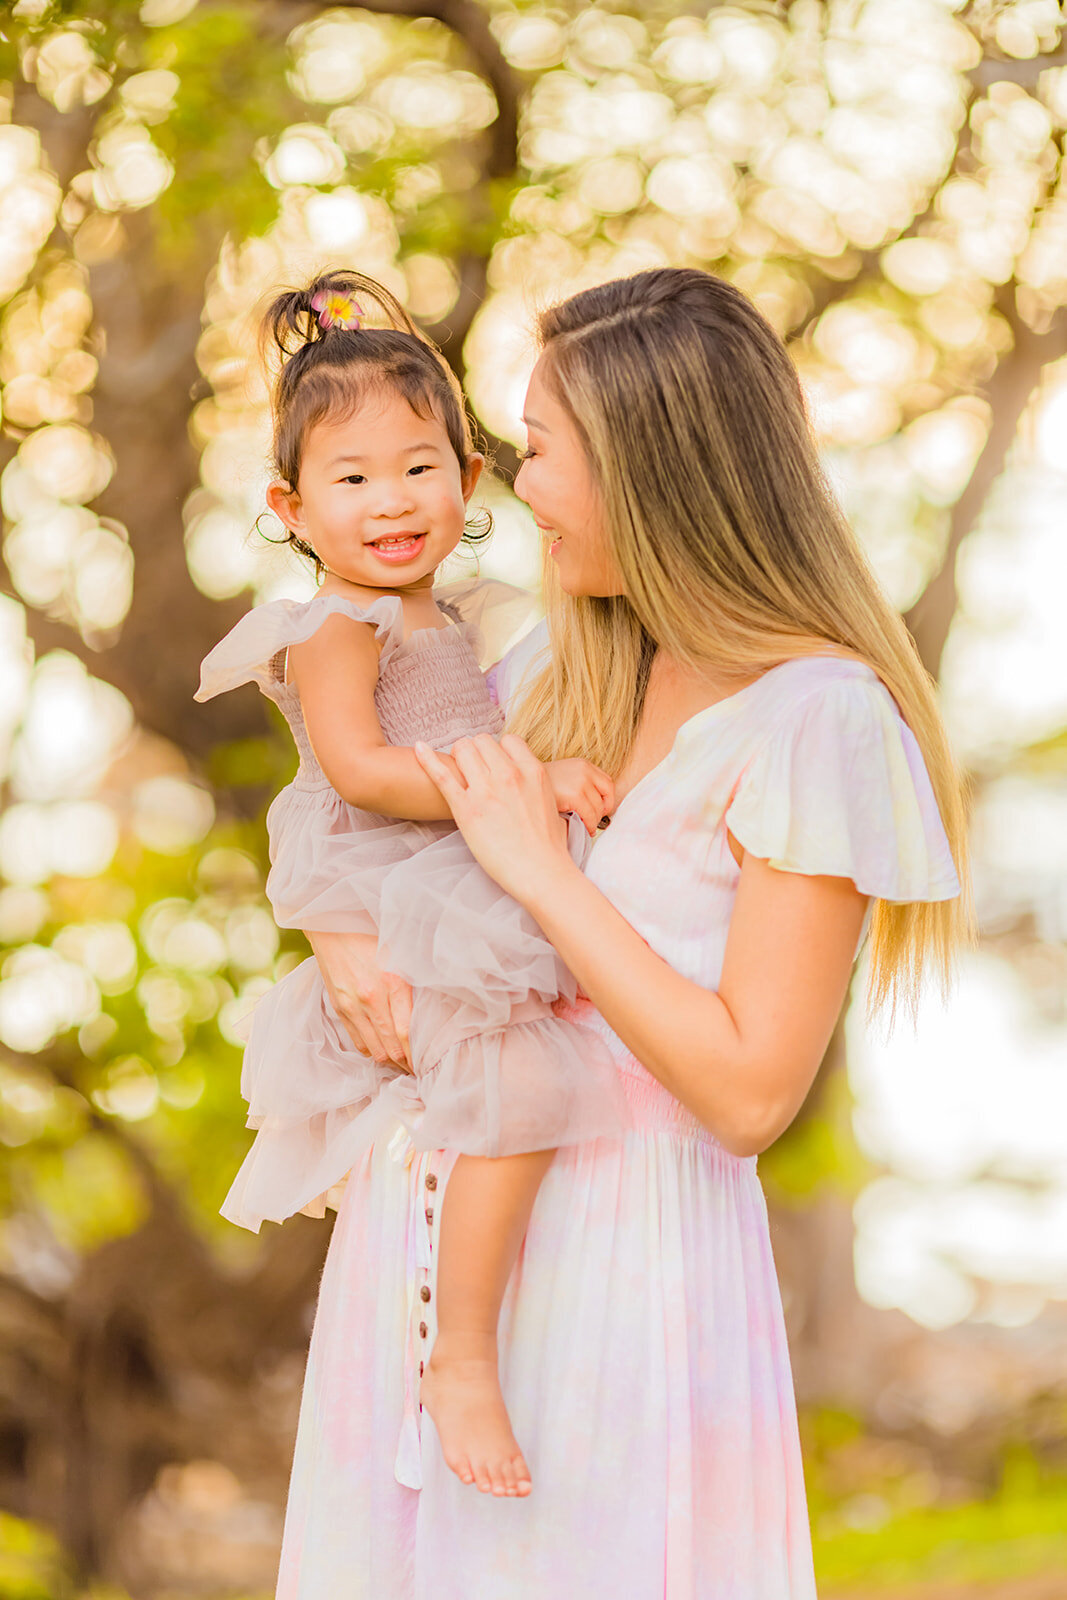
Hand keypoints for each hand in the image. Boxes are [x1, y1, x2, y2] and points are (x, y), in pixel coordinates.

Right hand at [306, 929, 412, 1069]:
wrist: (333, 927)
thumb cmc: (373, 937)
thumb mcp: (402, 955)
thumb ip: (413, 985)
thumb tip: (430, 1013)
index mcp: (392, 982)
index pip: (406, 1033)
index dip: (417, 1055)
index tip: (426, 1062)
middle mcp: (370, 998)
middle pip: (390, 1047)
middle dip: (406, 1064)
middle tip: (418, 1070)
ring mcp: (351, 1006)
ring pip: (373, 1049)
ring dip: (389, 1061)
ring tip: (402, 1065)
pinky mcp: (339, 1009)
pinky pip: (357, 1041)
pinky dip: (371, 1051)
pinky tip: (382, 1051)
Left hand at [414, 734, 578, 906]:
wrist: (540, 872)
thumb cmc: (548, 847)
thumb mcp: (551, 804)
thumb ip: (535, 786)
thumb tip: (528, 784)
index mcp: (532, 772)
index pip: (508, 740)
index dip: (498, 750)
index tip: (494, 763)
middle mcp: (508, 774)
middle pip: (481, 741)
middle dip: (475, 751)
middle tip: (472, 769)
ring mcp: (486, 790)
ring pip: (463, 749)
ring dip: (458, 756)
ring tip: (458, 772)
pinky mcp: (465, 809)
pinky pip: (442, 775)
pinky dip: (427, 759)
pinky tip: (419, 748)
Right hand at [544, 758, 614, 836]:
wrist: (519, 786)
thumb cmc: (538, 788)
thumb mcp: (563, 777)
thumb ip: (580, 785)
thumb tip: (599, 806)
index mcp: (583, 764)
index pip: (608, 783)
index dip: (607, 800)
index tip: (600, 810)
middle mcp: (584, 770)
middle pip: (605, 797)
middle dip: (600, 813)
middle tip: (591, 821)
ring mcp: (580, 781)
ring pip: (598, 809)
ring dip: (593, 821)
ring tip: (585, 826)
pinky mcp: (575, 794)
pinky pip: (590, 815)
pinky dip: (589, 825)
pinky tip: (582, 827)